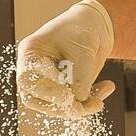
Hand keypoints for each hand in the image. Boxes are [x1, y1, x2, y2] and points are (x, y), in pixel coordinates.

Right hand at [17, 0, 115, 116]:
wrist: (94, 27)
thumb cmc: (82, 29)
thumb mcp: (83, 48)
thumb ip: (80, 75)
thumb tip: (79, 100)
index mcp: (31, 55)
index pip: (28, 81)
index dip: (47, 93)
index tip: (68, 97)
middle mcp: (34, 73)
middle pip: (36, 101)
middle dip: (63, 108)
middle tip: (85, 108)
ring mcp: (48, 84)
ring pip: (57, 107)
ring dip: (82, 107)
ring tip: (101, 99)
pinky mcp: (64, 91)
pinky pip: (74, 104)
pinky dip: (91, 101)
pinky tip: (107, 87)